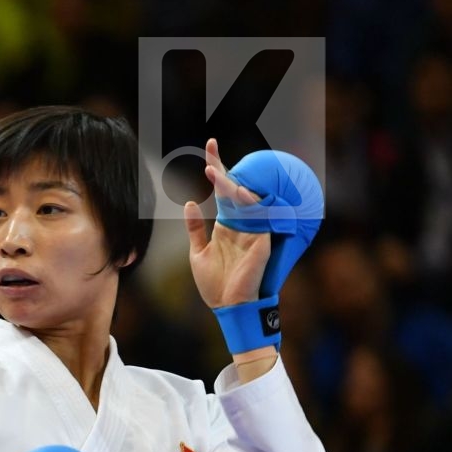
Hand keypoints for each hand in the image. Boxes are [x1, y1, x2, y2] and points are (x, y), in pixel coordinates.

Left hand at [183, 137, 272, 309]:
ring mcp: (252, 229)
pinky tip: (235, 191)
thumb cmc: (214, 283)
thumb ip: (195, 228)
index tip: (209, 147)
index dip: (216, 169)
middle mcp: (241, 222)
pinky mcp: (262, 238)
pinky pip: (258, 215)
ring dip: (227, 183)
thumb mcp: (198, 253)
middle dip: (221, 167)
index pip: (221, 191)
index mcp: (226, 224)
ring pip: (243, 197)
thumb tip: (190, 202)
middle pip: (233, 188)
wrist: (228, 305)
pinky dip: (247, 202)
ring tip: (210, 170)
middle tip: (209, 145)